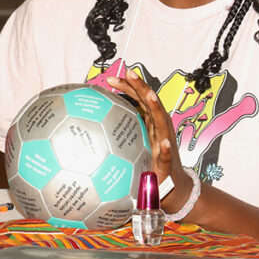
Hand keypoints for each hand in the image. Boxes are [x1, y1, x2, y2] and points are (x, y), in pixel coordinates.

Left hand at [106, 70, 184, 189]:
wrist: (171, 185)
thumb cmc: (149, 163)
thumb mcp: (132, 147)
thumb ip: (117, 135)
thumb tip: (88, 128)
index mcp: (149, 123)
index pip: (139, 99)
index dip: (128, 86)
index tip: (112, 78)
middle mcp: (159, 128)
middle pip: (150, 102)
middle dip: (140, 86)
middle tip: (129, 73)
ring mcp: (165, 142)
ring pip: (162, 122)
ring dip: (157, 107)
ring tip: (150, 96)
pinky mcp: (168, 161)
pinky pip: (166, 154)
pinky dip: (165, 147)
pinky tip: (163, 143)